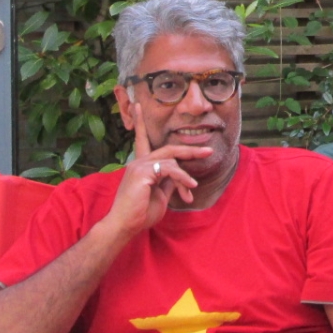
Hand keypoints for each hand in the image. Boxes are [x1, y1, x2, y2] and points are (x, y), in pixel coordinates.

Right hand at [103, 102, 212, 239]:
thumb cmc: (140, 214)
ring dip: (186, 174)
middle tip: (208, 151)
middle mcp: (138, 161)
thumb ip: (169, 182)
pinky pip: (170, 170)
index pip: (142, 140)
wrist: (124, 226)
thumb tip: (181, 175)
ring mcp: (139, 165)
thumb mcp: (160, 196)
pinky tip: (190, 187)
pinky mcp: (143, 172)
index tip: (136, 106)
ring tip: (193, 187)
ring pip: (172, 160)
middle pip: (168, 148)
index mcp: (141, 165)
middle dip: (190, 150)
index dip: (140, 123)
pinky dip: (183, 178)